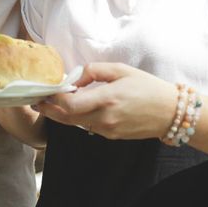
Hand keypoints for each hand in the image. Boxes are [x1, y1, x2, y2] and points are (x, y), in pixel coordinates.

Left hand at [35, 62, 176, 139]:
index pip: (69, 104)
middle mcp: (104, 118)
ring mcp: (107, 130)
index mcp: (106, 98)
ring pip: (76, 124)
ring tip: (52, 103)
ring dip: (63, 114)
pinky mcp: (111, 136)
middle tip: (37, 101)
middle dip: (50, 109)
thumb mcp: (120, 70)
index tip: (44, 91)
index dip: (53, 98)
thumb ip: (93, 71)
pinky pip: (88, 127)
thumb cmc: (147, 86)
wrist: (170, 112)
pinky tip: (76, 109)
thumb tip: (74, 79)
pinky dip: (78, 119)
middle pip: (67, 118)